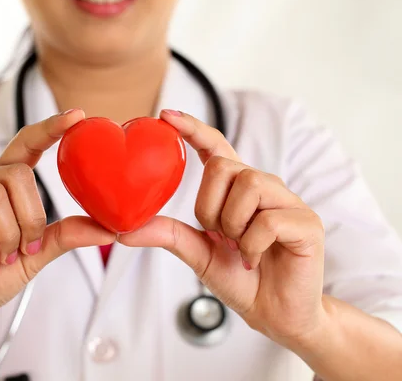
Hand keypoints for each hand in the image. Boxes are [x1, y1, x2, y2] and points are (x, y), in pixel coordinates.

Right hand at [0, 109, 114, 339]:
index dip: (48, 129)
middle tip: (22, 250)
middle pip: (16, 176)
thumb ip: (64, 236)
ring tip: (1, 259)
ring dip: (7, 238)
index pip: (23, 146)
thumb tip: (108, 227)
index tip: (76, 116)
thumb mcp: (34, 256)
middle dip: (29, 220)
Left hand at [119, 109, 326, 345]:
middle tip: (220, 237)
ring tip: (240, 248)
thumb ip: (167, 235)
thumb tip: (123, 229)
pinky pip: (267, 221)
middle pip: (224, 166)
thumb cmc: (240, 279)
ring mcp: (288, 202)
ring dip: (233, 225)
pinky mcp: (306, 223)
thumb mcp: (197, 254)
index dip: (192, 128)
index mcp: (236, 190)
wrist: (276, 314)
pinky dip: (251, 247)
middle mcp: (263, 187)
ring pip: (248, 185)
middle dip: (210, 207)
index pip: (215, 147)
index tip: (165, 115)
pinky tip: (253, 260)